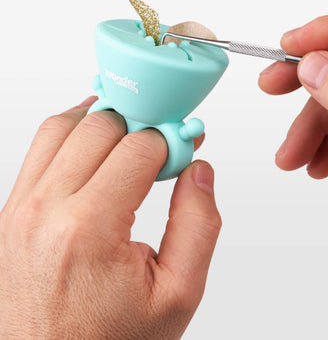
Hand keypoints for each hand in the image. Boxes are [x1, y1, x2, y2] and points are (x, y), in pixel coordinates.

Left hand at [0, 98, 220, 338]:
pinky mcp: (10, 211)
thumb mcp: (178, 291)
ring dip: (105, 121)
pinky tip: (98, 147)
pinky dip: (74, 134)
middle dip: (142, 125)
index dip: (172, 140)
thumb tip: (198, 171)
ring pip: (63, 125)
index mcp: (89, 229)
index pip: (139, 148)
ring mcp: (19, 209)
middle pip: (102, 125)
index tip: (185, 150)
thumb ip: (198, 224)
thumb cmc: (110, 337)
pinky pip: (41, 148)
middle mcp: (45, 211)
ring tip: (132, 137)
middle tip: (162, 144)